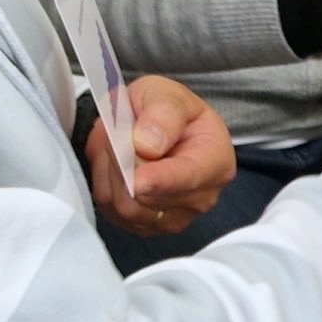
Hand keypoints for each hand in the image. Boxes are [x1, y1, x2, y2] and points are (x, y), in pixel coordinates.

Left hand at [84, 76, 232, 236]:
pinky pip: (110, 212)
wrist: (155, 126)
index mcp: (216, 162)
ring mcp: (174, 217)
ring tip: (118, 147)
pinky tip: (116, 166)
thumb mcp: (167, 94)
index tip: (138, 177)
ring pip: (123, 206)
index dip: (159, 180)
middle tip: (117, 134)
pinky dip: (105, 185)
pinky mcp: (147, 227)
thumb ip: (162, 114)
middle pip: (147, 198)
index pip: (187, 179)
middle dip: (122, 164)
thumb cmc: (167, 110)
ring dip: (109, 173)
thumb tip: (146, 146)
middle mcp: (200, 198)